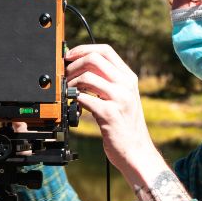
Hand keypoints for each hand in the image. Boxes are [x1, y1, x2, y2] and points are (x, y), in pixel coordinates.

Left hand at [65, 44, 165, 183]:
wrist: (136, 151)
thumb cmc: (125, 126)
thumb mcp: (122, 99)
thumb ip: (107, 83)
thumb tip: (81, 69)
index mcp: (129, 78)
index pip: (105, 50)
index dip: (83, 49)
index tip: (69, 56)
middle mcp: (126, 85)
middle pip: (94, 58)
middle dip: (73, 64)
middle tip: (64, 75)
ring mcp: (119, 99)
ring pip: (87, 76)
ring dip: (71, 82)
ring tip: (67, 92)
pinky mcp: (110, 114)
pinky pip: (84, 98)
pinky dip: (73, 99)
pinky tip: (73, 105)